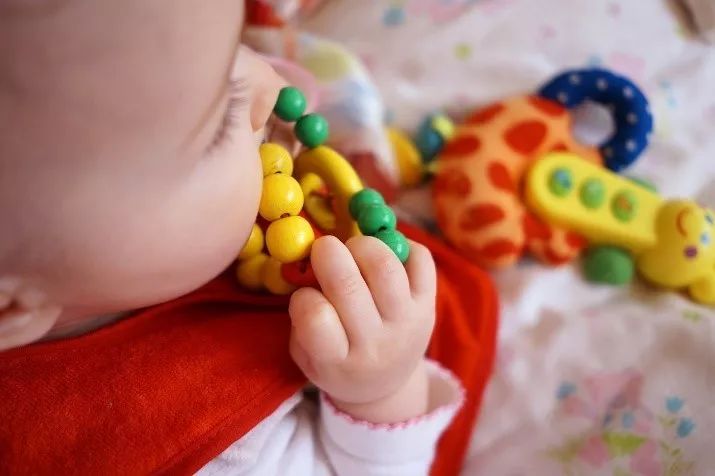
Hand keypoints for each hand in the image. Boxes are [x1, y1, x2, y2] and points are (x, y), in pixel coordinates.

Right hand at [288, 235, 436, 422]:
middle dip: (328, 254)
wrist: (385, 383)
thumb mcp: (306, 354)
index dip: (304, 297)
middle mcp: (375, 343)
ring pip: (386, 268)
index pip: (316, 319)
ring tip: (354, 249)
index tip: (303, 294)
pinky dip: (402, 244)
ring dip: (363, 246)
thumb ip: (299, 316)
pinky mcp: (428, 304)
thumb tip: (305, 264)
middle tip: (323, 247)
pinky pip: (421, 260)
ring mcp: (405, 323)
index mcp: (337, 361)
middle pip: (349, 286)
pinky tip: (385, 252)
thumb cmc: (336, 360)